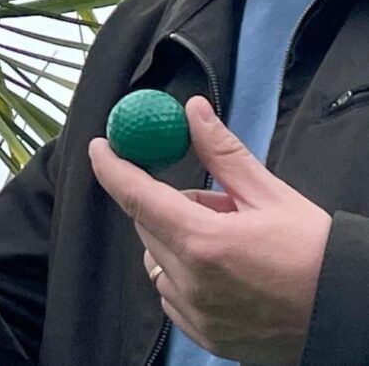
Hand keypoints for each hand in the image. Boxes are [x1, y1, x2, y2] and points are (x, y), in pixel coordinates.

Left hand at [89, 96, 331, 363]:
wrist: (347, 313)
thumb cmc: (315, 252)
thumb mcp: (270, 194)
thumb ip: (221, 153)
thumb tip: (192, 111)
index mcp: (204, 242)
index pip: (138, 197)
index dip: (112, 169)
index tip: (100, 147)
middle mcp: (190, 281)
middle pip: (147, 225)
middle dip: (168, 205)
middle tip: (215, 205)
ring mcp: (194, 312)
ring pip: (157, 259)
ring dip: (176, 241)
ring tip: (228, 243)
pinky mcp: (201, 333)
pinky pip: (170, 292)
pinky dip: (184, 275)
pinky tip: (225, 273)